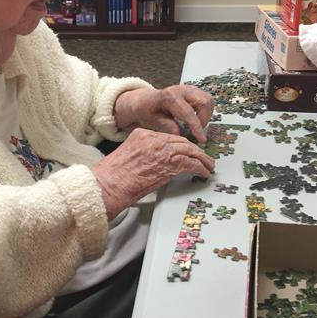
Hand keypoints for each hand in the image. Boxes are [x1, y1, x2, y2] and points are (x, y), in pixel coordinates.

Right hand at [91, 128, 214, 219]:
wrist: (109, 184)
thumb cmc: (113, 176)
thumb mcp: (128, 155)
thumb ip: (144, 153)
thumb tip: (157, 161)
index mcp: (142, 134)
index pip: (168, 137)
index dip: (180, 145)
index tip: (186, 150)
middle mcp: (154, 139)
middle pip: (181, 141)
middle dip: (194, 150)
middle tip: (203, 157)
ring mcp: (162, 150)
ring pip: (190, 150)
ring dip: (201, 159)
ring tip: (208, 165)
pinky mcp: (169, 164)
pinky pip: (191, 163)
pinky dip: (200, 168)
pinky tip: (203, 172)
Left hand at [114, 84, 213, 142]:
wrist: (146, 100)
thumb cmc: (148, 110)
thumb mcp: (153, 120)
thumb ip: (168, 126)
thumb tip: (181, 134)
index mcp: (170, 96)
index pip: (189, 113)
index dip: (197, 128)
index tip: (202, 139)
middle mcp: (181, 89)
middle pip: (204, 102)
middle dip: (204, 119)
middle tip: (196, 131)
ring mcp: (189, 88)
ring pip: (208, 100)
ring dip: (206, 115)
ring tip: (195, 124)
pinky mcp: (194, 90)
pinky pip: (207, 99)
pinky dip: (205, 111)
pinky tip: (195, 117)